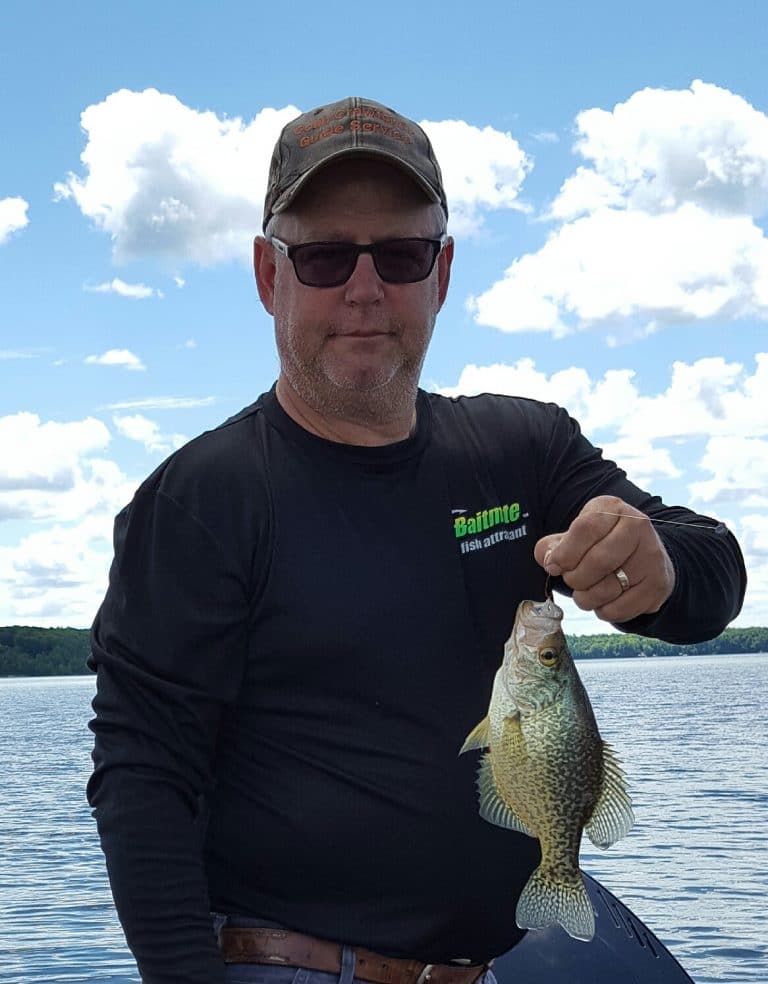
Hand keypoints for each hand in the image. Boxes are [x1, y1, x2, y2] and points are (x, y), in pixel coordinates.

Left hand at [534, 495, 675, 623]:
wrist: (642, 557)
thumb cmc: (599, 545)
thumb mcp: (574, 536)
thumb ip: (551, 546)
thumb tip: (550, 561)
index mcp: (612, 508)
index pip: (586, 529)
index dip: (564, 553)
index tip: (554, 566)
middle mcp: (637, 526)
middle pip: (598, 561)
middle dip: (574, 578)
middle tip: (571, 580)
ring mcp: (651, 556)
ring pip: (607, 589)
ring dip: (586, 598)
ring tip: (585, 592)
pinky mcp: (657, 585)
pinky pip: (619, 609)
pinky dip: (603, 611)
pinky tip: (604, 600)